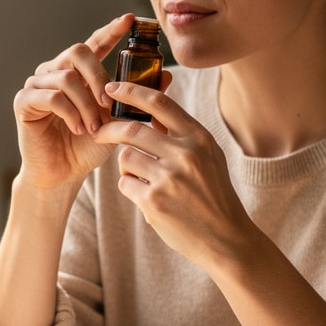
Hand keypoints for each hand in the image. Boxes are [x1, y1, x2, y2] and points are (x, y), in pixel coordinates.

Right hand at [12, 14, 133, 193]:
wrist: (63, 174)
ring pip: (66, 77)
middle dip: (98, 76)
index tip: (130, 20)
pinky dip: (69, 112)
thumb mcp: (118, 121)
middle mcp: (55, 72)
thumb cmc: (88, 147)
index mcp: (77, 72)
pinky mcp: (24, 102)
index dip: (111, 30)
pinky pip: (50, 96)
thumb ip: (136, 98)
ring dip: (85, 104)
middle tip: (108, 104)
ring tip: (93, 127)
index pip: (94, 43)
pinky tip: (78, 128)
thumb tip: (168, 75)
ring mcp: (37, 85)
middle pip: (77, 52)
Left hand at [95, 80, 258, 270]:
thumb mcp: (208, 157)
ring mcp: (168, 178)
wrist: (226, 238)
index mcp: (198, 138)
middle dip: (109, 129)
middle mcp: (184, 154)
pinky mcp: (153, 201)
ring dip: (127, 167)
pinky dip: (131, 188)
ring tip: (143, 179)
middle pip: (132, 129)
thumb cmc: (214, 195)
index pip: (159, 102)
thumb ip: (180, 135)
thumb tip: (149, 111)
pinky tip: (149, 198)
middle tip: (99, 132)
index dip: (131, 91)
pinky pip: (125, 183)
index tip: (112, 87)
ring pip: (125, 158)